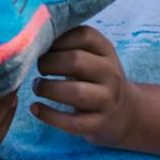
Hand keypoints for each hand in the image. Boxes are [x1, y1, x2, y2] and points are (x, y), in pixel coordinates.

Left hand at [29, 26, 138, 147]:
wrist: (125, 113)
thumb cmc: (95, 78)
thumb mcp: (92, 56)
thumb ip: (69, 44)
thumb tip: (33, 37)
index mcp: (106, 51)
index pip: (84, 35)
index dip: (58, 39)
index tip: (44, 46)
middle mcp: (110, 74)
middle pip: (76, 61)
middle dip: (49, 63)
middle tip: (39, 68)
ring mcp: (107, 100)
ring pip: (76, 93)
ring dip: (48, 89)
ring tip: (37, 87)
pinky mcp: (98, 124)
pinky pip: (72, 122)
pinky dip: (49, 115)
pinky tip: (35, 108)